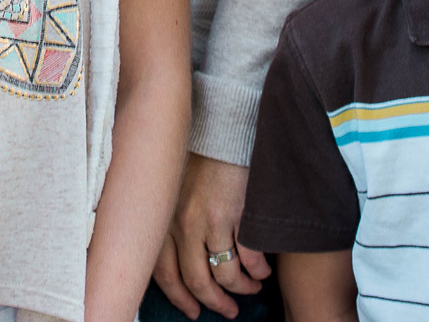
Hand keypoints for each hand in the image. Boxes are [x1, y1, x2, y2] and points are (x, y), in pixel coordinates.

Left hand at [151, 155, 268, 318]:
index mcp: (164, 218)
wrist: (224, 124)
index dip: (180, 298)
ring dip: (241, 289)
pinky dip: (258, 271)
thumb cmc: (200, 154)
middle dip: (214, 303)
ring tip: (252, 288)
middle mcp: (184, 223)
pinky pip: (249, 259)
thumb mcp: (173, 186)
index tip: (193, 310)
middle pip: (196, 281)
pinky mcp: (239, 214)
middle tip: (228, 310)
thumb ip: (171, 218)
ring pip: (224, 275)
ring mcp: (212, 220)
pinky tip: (263, 270)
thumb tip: (179, 255)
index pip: (165, 273)